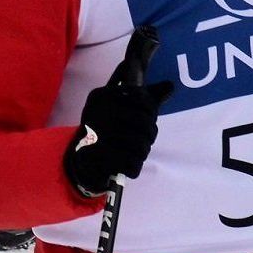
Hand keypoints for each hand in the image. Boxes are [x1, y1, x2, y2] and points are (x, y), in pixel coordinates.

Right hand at [64, 62, 173, 197]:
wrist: (82, 157)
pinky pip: (128, 161)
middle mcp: (96, 110)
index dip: (151, 112)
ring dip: (143, 151)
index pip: (141, 97)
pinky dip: (135, 166)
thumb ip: (147, 97)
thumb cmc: (109, 128)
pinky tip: (132, 166)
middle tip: (145, 141)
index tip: (148, 120)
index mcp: (103, 95)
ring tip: (138, 153)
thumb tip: (170, 85)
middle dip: (150, 134)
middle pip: (142, 121)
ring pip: (138, 143)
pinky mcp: (92, 155)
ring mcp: (92, 132)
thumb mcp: (125, 108)